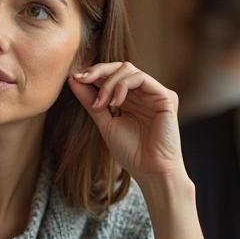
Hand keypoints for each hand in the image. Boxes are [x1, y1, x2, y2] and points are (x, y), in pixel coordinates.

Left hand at [69, 62, 210, 238]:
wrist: (150, 171)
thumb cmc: (131, 153)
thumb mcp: (105, 123)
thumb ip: (91, 101)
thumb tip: (73, 79)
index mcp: (130, 99)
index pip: (111, 76)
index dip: (93, 74)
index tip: (75, 79)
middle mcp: (144, 93)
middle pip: (119, 67)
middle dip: (98, 71)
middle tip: (82, 79)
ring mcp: (155, 93)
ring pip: (128, 69)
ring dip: (108, 82)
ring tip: (101, 103)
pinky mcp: (165, 96)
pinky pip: (141, 78)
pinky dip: (123, 85)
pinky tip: (114, 101)